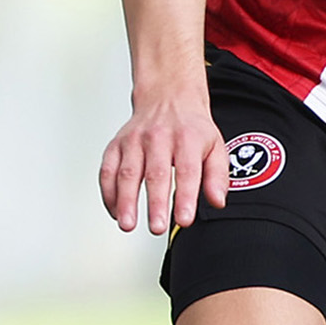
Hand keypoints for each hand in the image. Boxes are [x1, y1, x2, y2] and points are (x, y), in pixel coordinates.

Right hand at [99, 86, 227, 235]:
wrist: (167, 96)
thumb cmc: (191, 127)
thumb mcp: (215, 146)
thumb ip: (218, 176)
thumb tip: (217, 201)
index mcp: (187, 139)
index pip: (187, 171)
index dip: (185, 197)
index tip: (184, 220)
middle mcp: (158, 137)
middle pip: (155, 174)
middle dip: (155, 204)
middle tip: (157, 227)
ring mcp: (134, 140)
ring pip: (127, 173)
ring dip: (126, 201)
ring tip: (128, 224)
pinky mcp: (116, 145)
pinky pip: (107, 170)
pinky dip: (109, 193)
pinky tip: (116, 212)